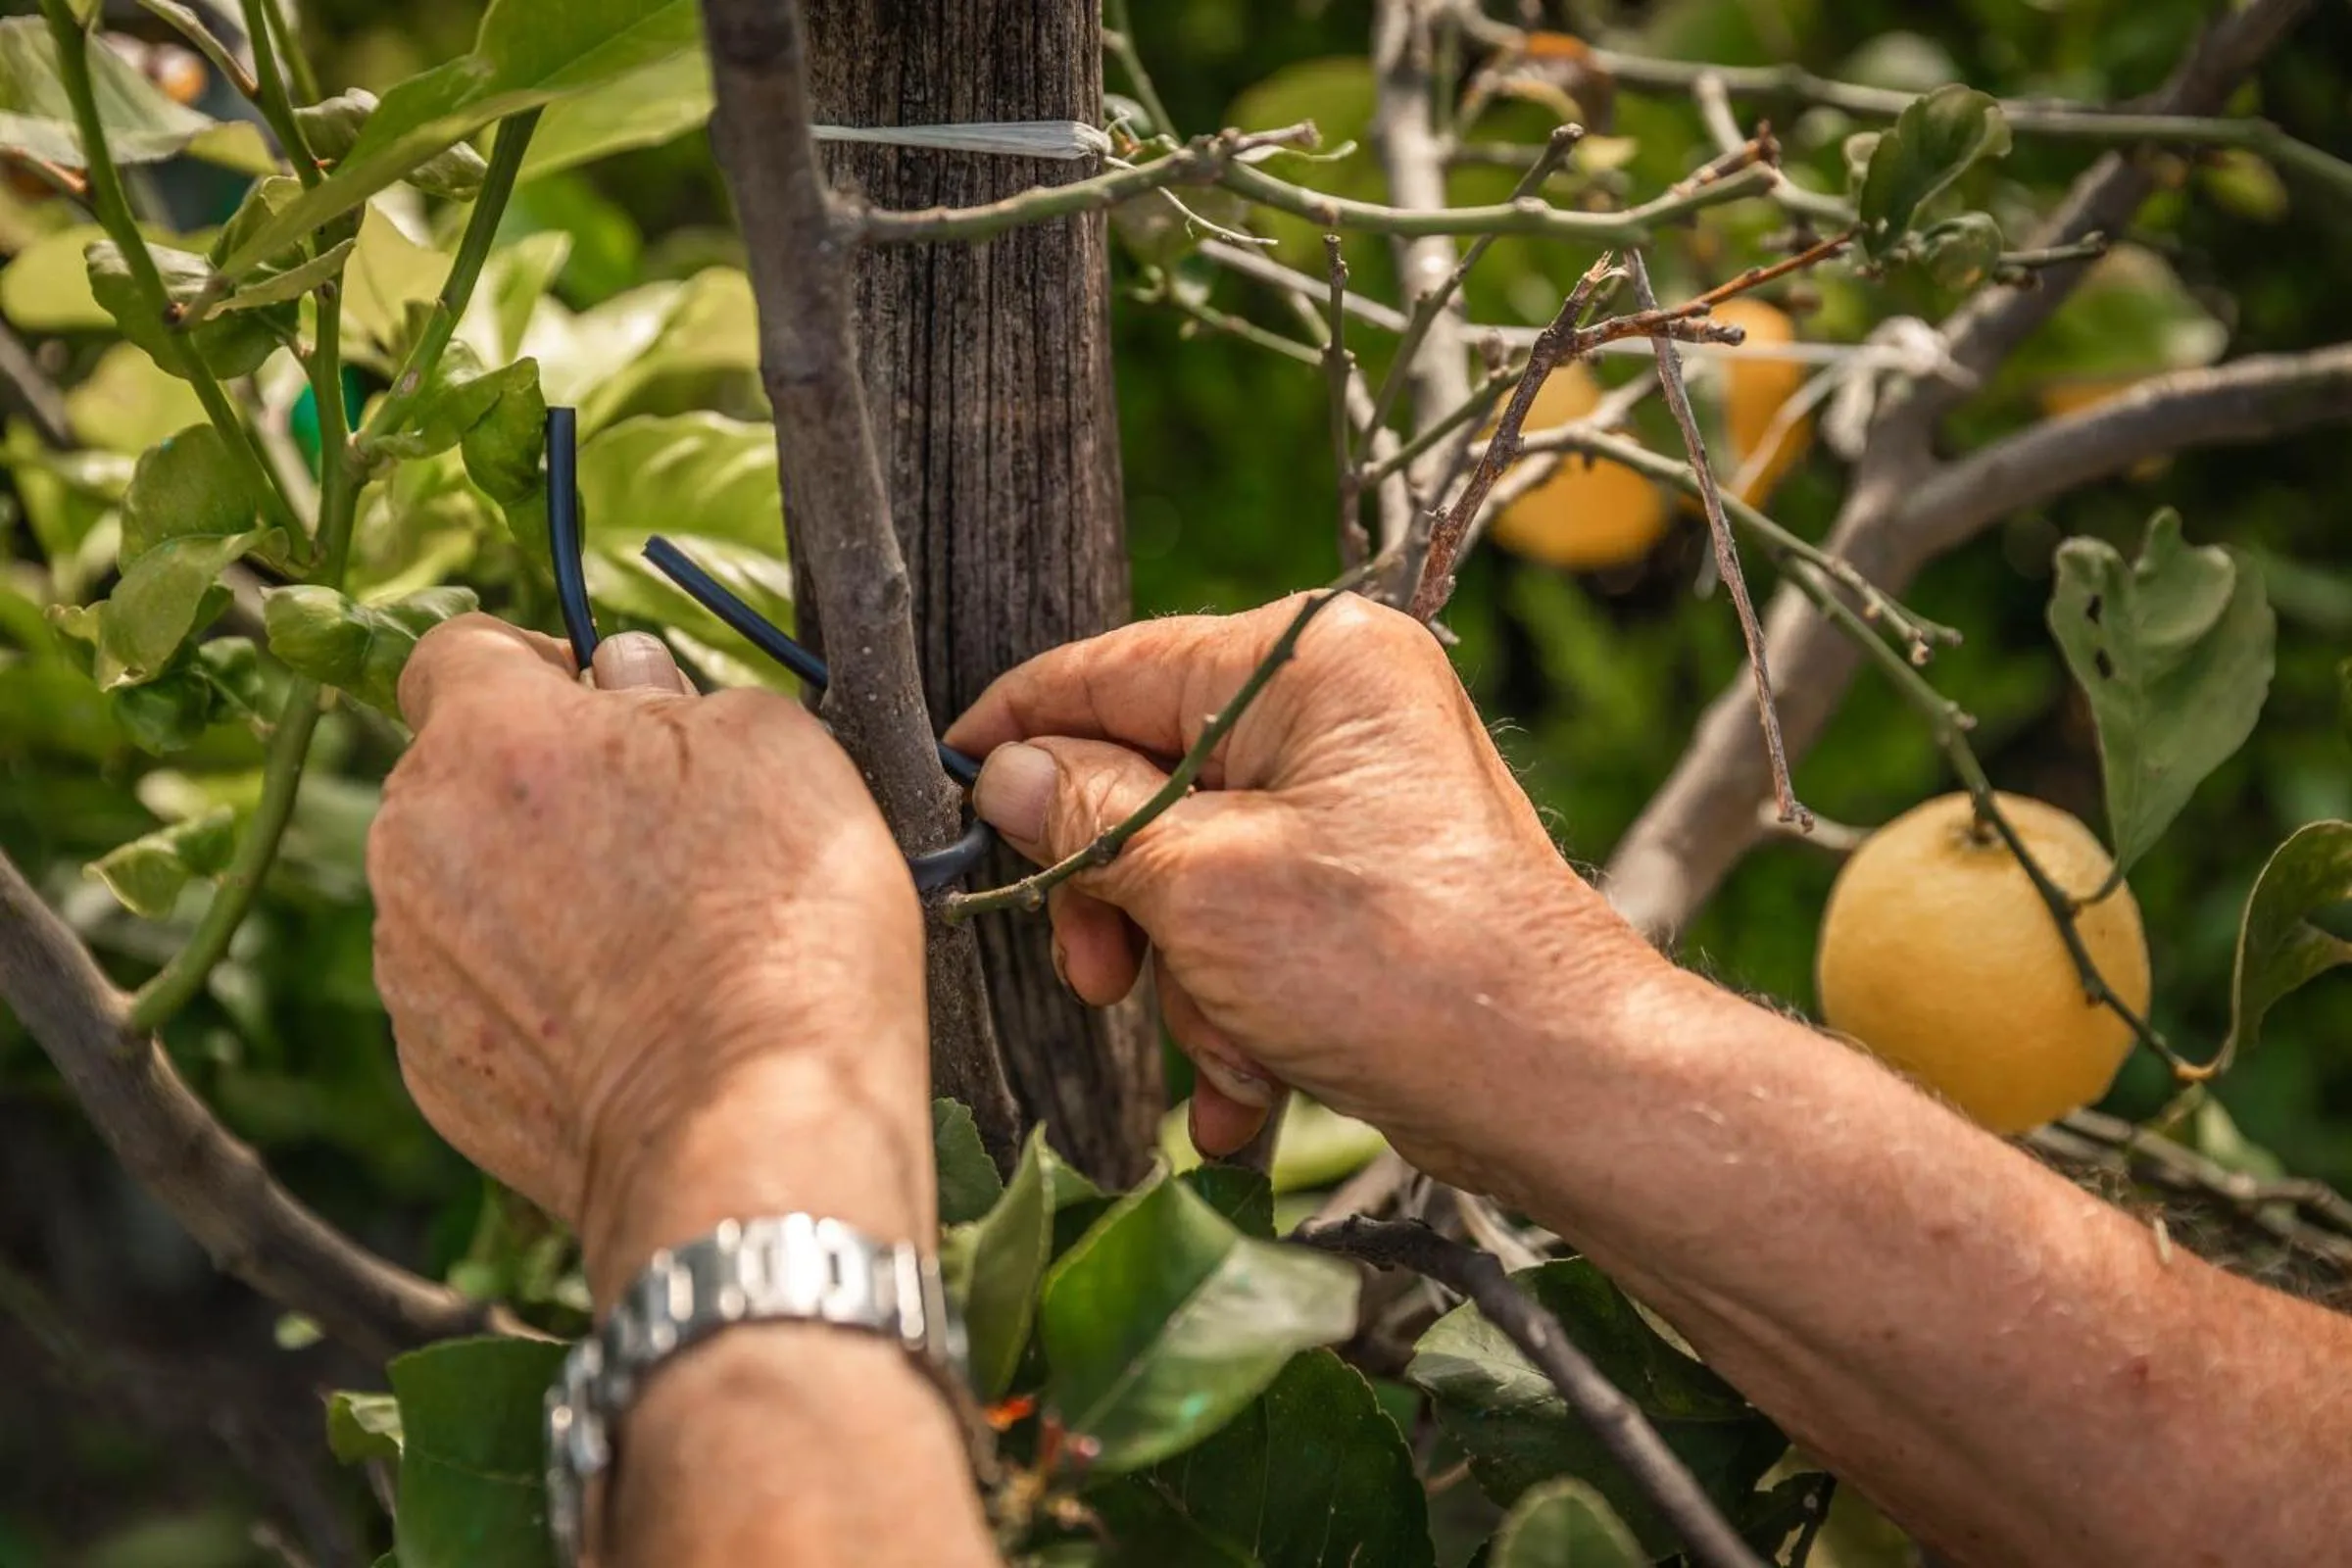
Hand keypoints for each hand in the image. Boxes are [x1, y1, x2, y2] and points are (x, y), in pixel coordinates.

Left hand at [369, 617, 932, 1300]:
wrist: (760, 1126)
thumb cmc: (779, 922)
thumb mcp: (773, 745)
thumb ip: (673, 686)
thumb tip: (623, 679)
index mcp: (488, 740)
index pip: (457, 649)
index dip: (535, 666)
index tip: (604, 703)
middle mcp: (413, 846)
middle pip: (458, 778)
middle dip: (542, 786)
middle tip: (662, 834)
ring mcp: (411, 970)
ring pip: (461, 890)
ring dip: (537, 893)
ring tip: (658, 944)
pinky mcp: (434, 1074)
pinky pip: (477, 998)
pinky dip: (538, 997)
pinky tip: (633, 1021)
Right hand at [944, 593, 1658, 1179]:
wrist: (1555, 1086)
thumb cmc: (1402, 964)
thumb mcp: (1204, 884)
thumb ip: (1089, 816)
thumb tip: (1004, 774)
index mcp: (1309, 663)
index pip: (1115, 666)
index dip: (1020, 729)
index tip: (946, 779)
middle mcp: (1340, 710)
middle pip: (1148, 781)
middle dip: (1118, 900)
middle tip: (1096, 976)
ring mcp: (1360, 797)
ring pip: (1192, 870)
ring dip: (1186, 979)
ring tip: (1228, 1054)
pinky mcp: (1369, 882)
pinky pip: (1255, 922)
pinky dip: (1239, 1005)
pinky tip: (1252, 1087)